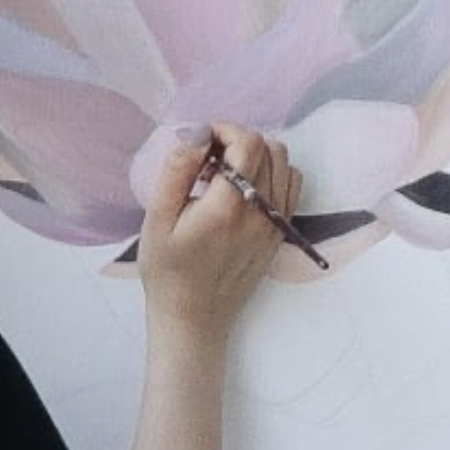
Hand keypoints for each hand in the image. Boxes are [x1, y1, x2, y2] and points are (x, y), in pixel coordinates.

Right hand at [137, 122, 301, 345]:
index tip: (201, 142)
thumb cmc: (167, 271)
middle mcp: (261, 212)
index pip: (248, 142)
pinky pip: (292, 186)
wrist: (193, 320)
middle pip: (269, 147)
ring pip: (285, 162)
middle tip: (208, 158)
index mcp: (229, 206)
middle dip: (237, 140)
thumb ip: (178, 169)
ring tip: (226, 172)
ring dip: (257, 155)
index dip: (225, 130)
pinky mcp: (279, 234)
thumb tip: (200, 132)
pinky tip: (245, 187)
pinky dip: (273, 174)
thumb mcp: (157, 218)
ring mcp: (275, 224)